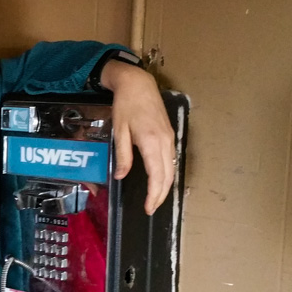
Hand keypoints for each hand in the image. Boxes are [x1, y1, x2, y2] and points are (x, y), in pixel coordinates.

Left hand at [100, 60, 175, 213]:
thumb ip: (122, 156)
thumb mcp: (119, 131)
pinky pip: (171, 159)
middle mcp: (164, 141)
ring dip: (166, 186)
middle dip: (161, 195)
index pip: (157, 176)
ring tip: (156, 198)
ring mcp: (169, 138)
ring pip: (172, 168)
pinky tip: (160, 180)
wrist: (138, 84)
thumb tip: (121, 176)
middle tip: (151, 208)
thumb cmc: (125, 106)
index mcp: (151, 141)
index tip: (148, 208)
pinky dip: (167, 173)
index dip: (154, 195)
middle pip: (168, 176)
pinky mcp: (170, 134)